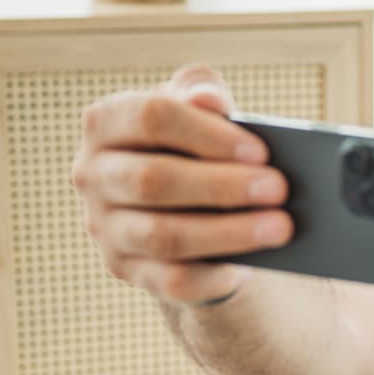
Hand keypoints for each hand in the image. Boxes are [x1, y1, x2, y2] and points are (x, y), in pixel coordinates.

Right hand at [71, 62, 290, 305]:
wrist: (185, 206)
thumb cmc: (195, 148)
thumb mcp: (198, 114)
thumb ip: (202, 94)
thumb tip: (209, 98)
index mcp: (106, 123)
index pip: (150, 116)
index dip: (208, 134)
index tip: (260, 151)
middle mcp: (94, 174)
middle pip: (154, 178)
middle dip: (223, 186)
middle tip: (279, 190)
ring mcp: (105, 226)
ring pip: (163, 235)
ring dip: (227, 233)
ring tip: (280, 228)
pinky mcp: (126, 269)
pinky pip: (171, 280)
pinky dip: (211, 277)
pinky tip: (246, 270)